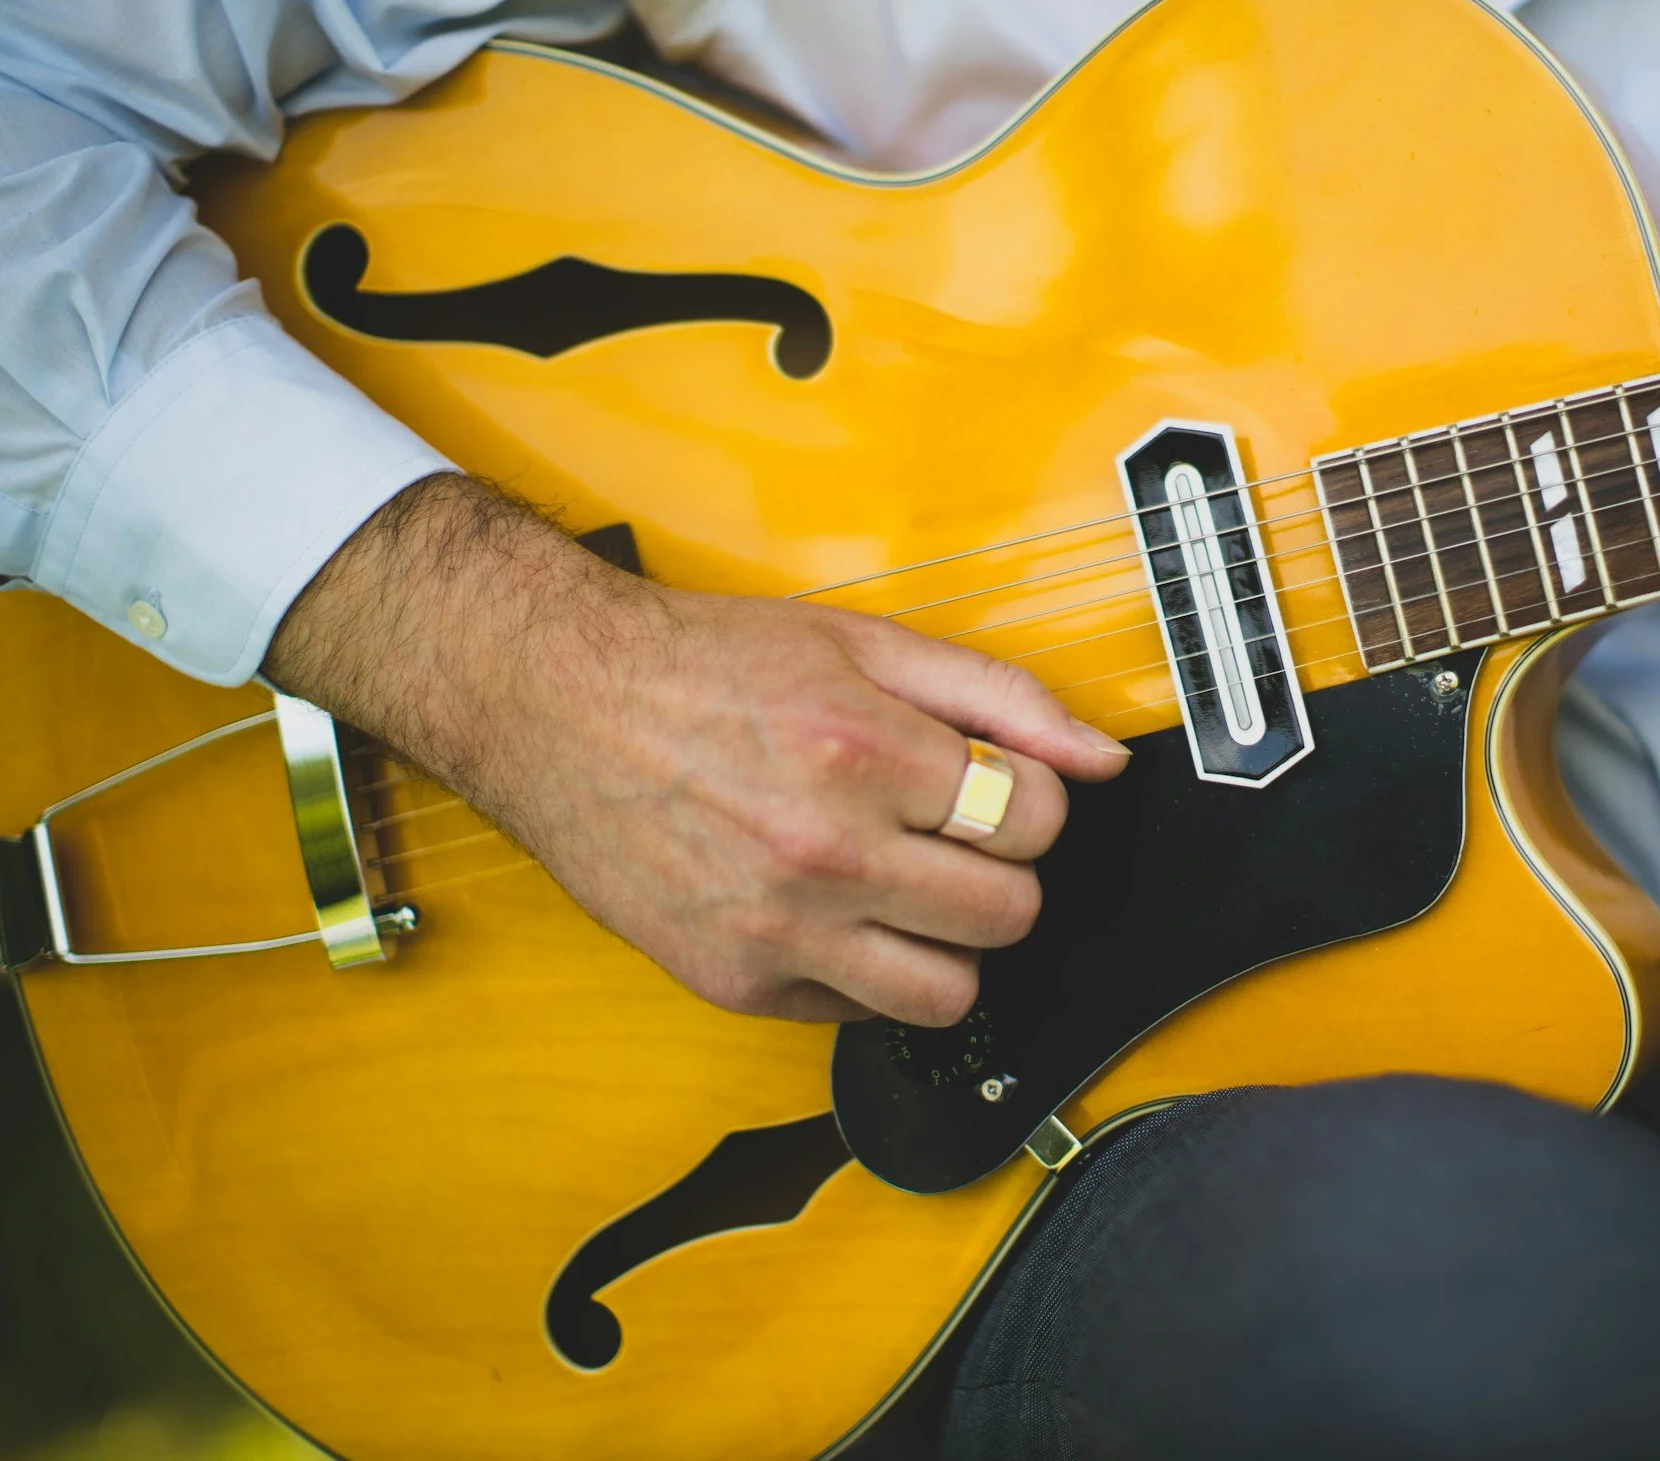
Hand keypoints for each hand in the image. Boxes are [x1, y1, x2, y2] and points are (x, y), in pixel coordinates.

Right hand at [266, 476, 1128, 1024]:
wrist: (555, 704)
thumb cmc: (710, 664)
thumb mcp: (866, 642)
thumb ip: (999, 697)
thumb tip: (1103, 759)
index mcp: (868, 751)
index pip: (1037, 822)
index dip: (1026, 800)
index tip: (988, 786)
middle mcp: (828, 849)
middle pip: (1009, 913)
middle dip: (998, 870)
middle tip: (948, 834)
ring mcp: (779, 929)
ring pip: (950, 991)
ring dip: (949, 942)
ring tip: (908, 887)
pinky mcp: (738, 984)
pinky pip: (863, 1017)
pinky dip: (869, 973)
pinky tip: (836, 912)